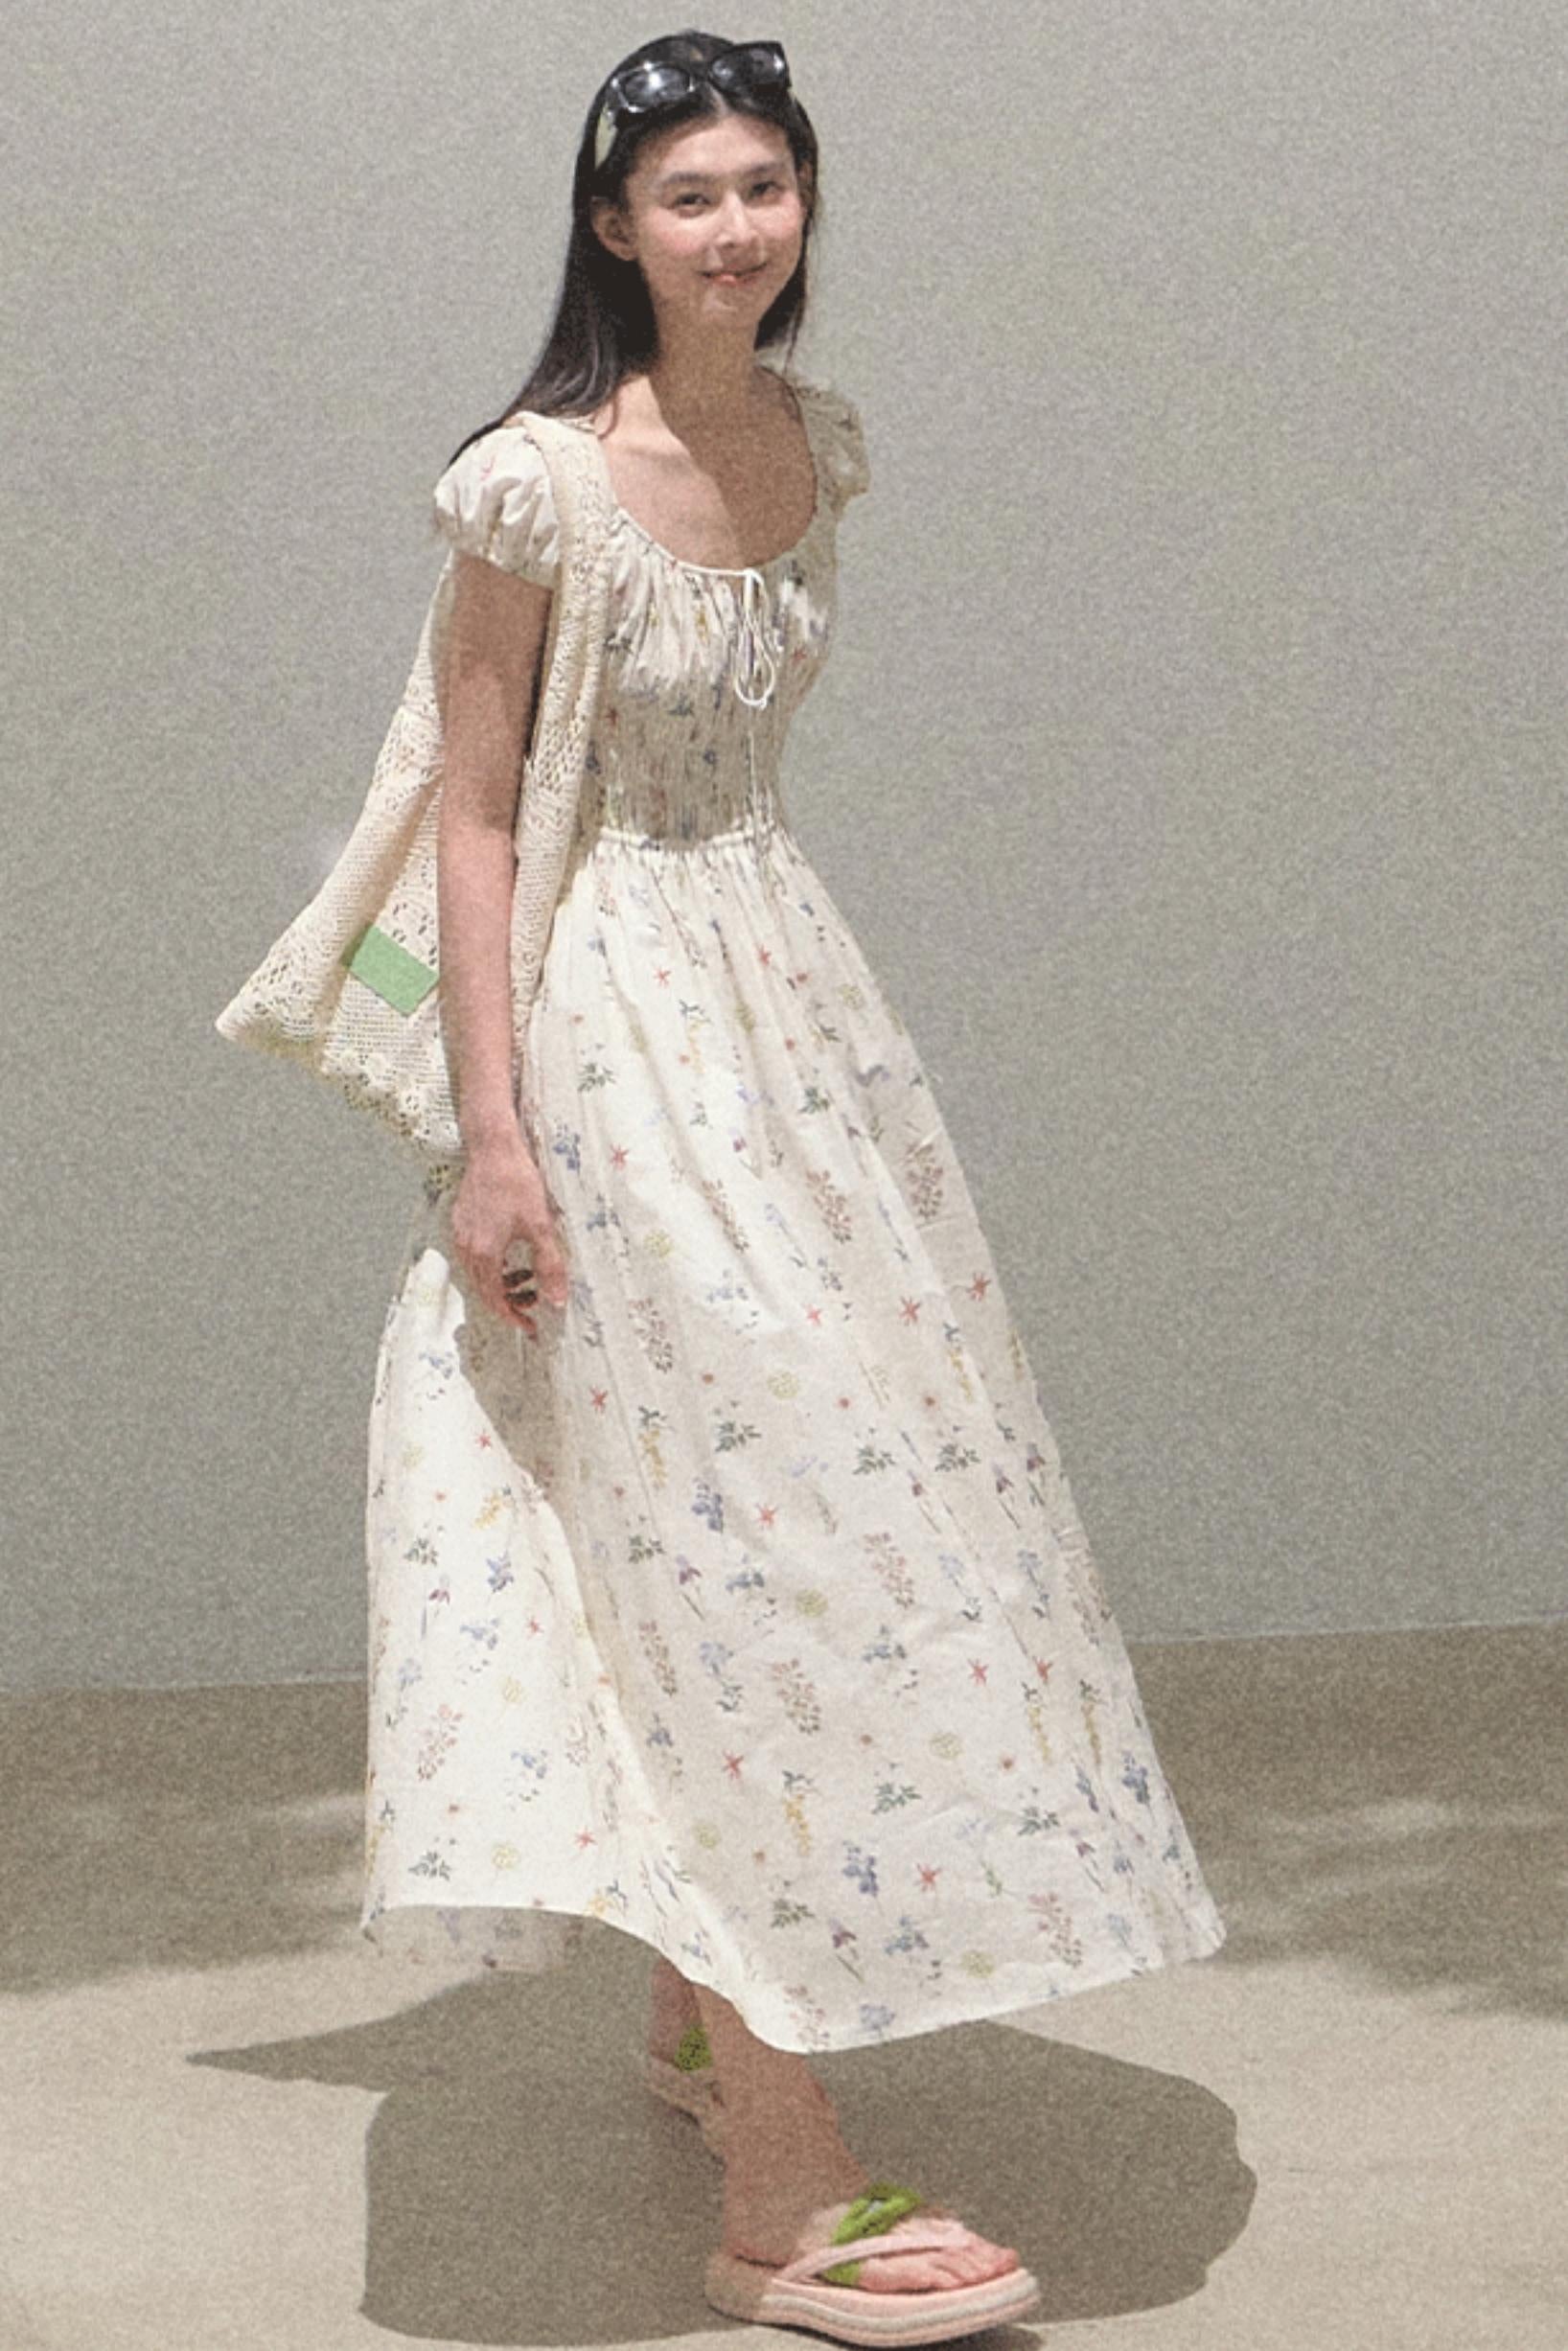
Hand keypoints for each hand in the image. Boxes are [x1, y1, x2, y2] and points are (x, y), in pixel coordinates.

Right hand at [449, 1131, 569, 1338]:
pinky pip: (473, 1256)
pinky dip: (492, 1264)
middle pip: (484, 1290)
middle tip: (535, 1300)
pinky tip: (510, 1252)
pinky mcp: (460, 1222)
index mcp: (485, 1255)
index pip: (495, 1301)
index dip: (513, 1317)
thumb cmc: (517, 1183)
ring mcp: (460, 1235)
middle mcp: (466, 1249)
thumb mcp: (541, 1226)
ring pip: (478, 1274)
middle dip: (510, 1301)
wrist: (492, 1148)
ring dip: (502, 1282)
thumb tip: (557, 1302)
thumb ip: (549, 1267)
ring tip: (527, 1275)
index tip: (531, 1327)